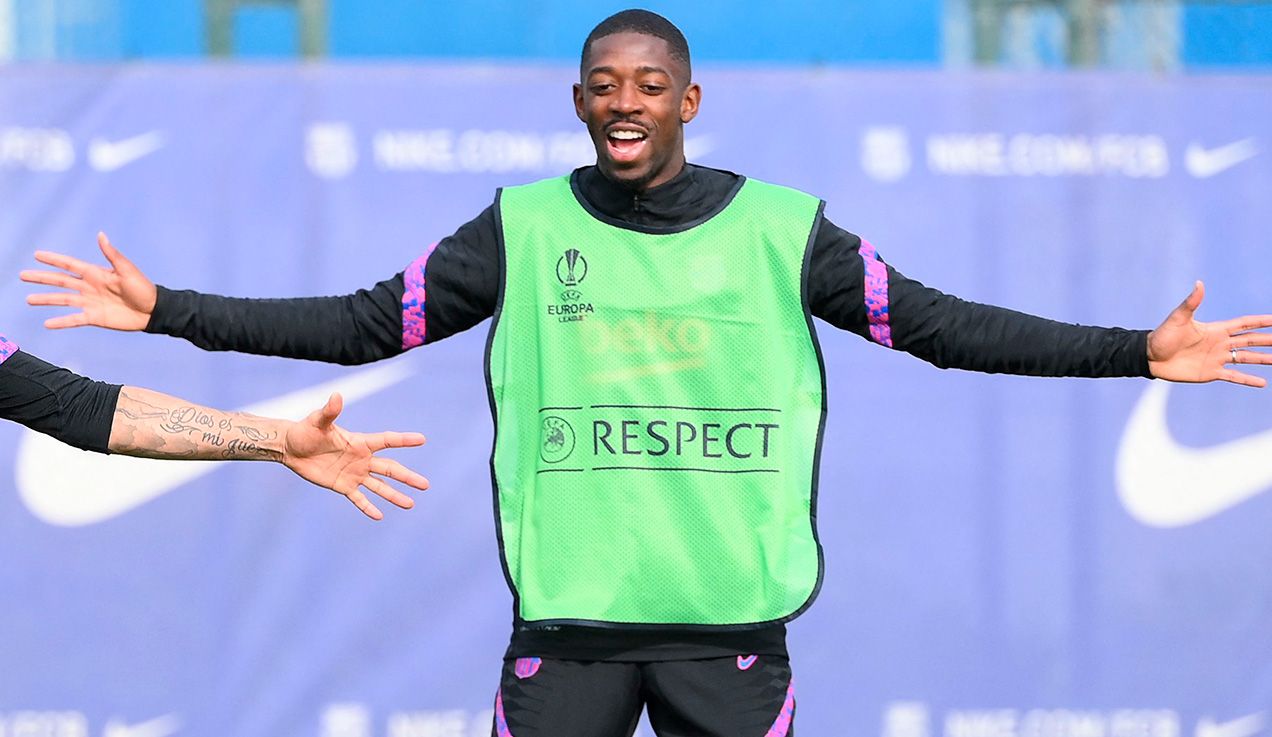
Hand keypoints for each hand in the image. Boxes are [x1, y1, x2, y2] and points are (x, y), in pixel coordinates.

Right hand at [21, 232, 156, 330]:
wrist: (153, 311)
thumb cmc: (143, 288)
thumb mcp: (127, 270)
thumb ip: (112, 254)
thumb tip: (101, 235)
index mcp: (96, 273)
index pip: (69, 264)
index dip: (54, 260)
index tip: (37, 255)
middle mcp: (89, 287)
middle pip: (60, 281)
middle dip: (42, 278)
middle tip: (23, 275)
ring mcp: (90, 302)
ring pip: (63, 300)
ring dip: (46, 299)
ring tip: (29, 299)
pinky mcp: (95, 317)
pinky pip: (74, 319)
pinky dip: (61, 322)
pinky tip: (48, 323)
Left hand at [284, 392, 429, 519]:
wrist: (291, 448)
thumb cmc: (305, 431)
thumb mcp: (317, 421)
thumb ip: (330, 412)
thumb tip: (336, 395)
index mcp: (360, 442)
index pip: (387, 441)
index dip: (404, 440)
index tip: (422, 439)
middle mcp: (362, 459)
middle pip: (390, 469)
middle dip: (407, 477)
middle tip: (425, 485)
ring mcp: (354, 474)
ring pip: (379, 487)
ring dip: (395, 495)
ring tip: (411, 504)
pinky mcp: (343, 486)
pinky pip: (358, 499)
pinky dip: (368, 507)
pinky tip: (379, 516)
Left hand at [1147, 281, 1271, 386]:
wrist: (1150, 357)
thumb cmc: (1162, 336)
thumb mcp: (1178, 318)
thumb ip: (1191, 303)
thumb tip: (1199, 283)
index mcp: (1216, 330)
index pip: (1245, 324)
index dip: (1261, 321)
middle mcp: (1220, 344)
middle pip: (1250, 340)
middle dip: (1268, 340)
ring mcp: (1217, 359)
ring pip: (1246, 358)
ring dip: (1263, 359)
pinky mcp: (1211, 373)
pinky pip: (1234, 376)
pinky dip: (1248, 379)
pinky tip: (1262, 382)